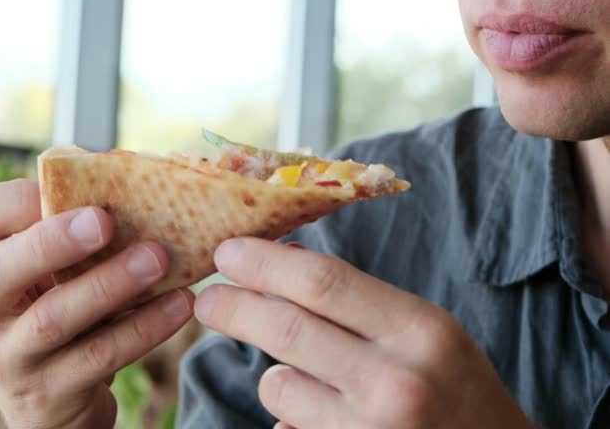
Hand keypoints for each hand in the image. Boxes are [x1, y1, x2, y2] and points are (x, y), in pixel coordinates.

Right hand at [0, 179, 193, 428]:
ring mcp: (7, 361)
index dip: (17, 198)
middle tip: (105, 221)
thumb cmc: (57, 313)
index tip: (74, 187)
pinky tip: (179, 304)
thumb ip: (70, 236)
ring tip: (158, 258)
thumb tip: (135, 185)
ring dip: (110, 284)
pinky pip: (99, 356)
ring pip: (53, 318)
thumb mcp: (47, 275)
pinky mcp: (48, 396)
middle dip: (52, 243)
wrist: (52, 404)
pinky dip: (143, 327)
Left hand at [195, 238, 530, 428]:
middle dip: (232, 307)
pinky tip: (322, 415)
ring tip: (302, 375)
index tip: (228, 253)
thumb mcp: (423, 331)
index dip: (264, 262)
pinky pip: (287, 428)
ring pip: (278, 385)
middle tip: (207, 299)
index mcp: (419, 330)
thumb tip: (278, 266)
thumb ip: (357, 301)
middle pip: (286, 328)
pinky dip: (290, 416)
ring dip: (274, 374)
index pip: (322, 281)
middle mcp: (395, 381)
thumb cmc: (456, 388)